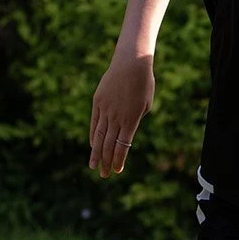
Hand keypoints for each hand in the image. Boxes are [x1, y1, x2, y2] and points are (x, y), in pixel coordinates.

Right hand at [89, 54, 154, 177]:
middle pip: (109, 145)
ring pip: (99, 136)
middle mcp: (117, 117)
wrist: (131, 63)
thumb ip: (135, 120)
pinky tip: (93, 145)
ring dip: (96, 153)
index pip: (122, 146)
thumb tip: (124, 133)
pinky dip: (94, 136)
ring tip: (94, 166)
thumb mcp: (146, 104)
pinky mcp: (98, 102)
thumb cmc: (144, 84)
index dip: (119, 160)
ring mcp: (105, 109)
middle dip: (107, 162)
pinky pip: (95, 123)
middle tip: (104, 175)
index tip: (117, 171)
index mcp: (132, 119)